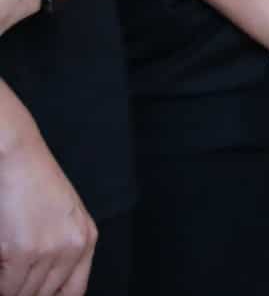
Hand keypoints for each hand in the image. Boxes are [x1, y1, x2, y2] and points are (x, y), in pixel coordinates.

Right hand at [0, 115, 95, 295]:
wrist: (18, 159)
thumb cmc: (35, 185)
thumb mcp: (63, 217)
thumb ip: (62, 248)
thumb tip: (45, 285)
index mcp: (86, 238)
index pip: (74, 291)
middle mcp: (73, 247)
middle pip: (46, 295)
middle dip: (25, 294)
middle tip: (13, 285)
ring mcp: (49, 250)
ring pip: (24, 293)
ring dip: (11, 289)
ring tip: (6, 275)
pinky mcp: (23, 251)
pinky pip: (7, 286)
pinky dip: (0, 284)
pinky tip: (0, 270)